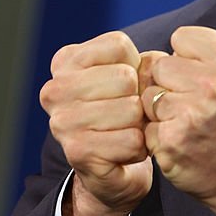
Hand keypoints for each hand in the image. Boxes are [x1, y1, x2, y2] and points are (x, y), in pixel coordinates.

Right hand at [39, 32, 151, 215]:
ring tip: (126, 131)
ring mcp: (62, 122)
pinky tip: (125, 151)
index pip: (118, 45)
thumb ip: (145, 62)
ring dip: (140, 125)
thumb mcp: (132, 77)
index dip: (136, 67)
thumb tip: (160, 65)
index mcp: (65, 62)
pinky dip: (139, 149)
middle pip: (125, 77)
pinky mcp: (77, 152)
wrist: (110, 170)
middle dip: (139, 98)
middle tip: (128, 114)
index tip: (124, 86)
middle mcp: (55, 89)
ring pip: (131, 109)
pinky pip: (132, 141)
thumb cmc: (122, 114)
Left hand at [140, 26, 215, 215]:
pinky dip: (157, 136)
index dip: (184, 58)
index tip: (198, 77)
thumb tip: (152, 54)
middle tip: (191, 105)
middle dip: (168, 84)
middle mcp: (214, 84)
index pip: (181, 37)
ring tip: (186, 124)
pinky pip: (145, 124)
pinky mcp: (172, 139)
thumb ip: (203, 56)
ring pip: (149, 95)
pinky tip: (180, 143)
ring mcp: (192, 112)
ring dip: (160, 111)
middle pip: (159, 65)